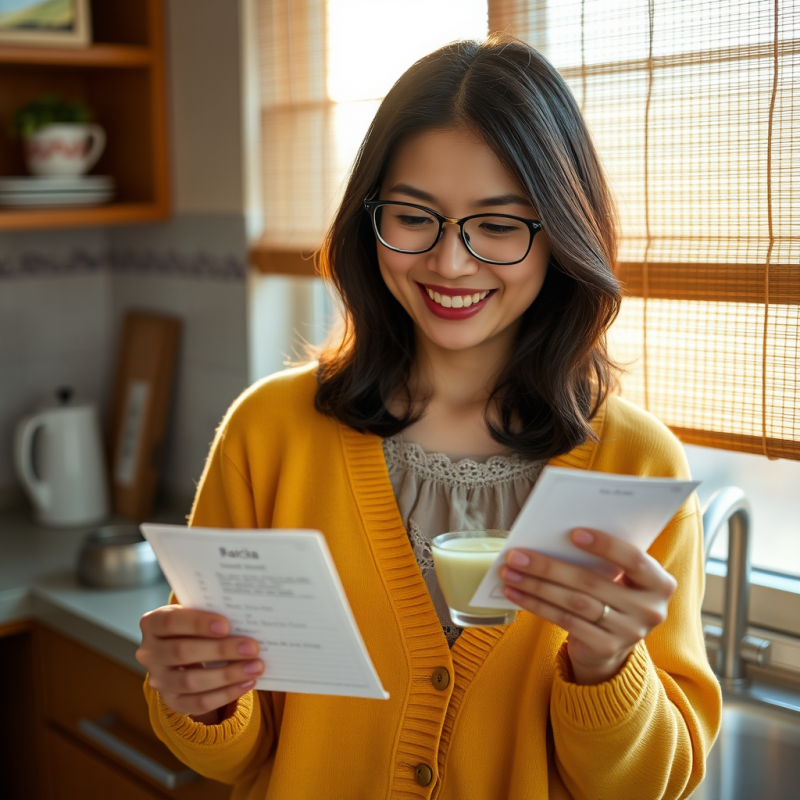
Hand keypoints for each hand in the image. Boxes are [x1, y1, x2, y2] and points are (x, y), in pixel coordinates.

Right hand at [136, 605, 263, 723]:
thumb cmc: (196, 626)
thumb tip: (245, 621)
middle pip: (183, 652)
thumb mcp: (196, 614)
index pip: (171, 621)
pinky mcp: (171, 701)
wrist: (183, 651)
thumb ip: (212, 615)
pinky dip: (225, 694)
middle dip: (221, 650)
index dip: (198, 624)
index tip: (226, 625)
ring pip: (191, 681)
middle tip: (252, 647)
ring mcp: (158, 680)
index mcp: (152, 623)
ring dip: (227, 675)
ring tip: (256, 666)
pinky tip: (247, 683)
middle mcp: (149, 653)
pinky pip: (197, 703)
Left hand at [499, 528, 676, 684]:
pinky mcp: (606, 648)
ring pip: (574, 602)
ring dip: (537, 585)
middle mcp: (650, 609)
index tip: (573, 533)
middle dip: (549, 566)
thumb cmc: (610, 596)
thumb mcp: (617, 578)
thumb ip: (601, 560)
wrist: (612, 645)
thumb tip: (553, 535)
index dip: (605, 546)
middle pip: (591, 582)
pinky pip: (565, 621)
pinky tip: (517, 593)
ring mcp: (629, 632)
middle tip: (517, 554)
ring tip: (510, 572)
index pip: (634, 560)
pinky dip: (536, 605)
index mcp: (659, 583)